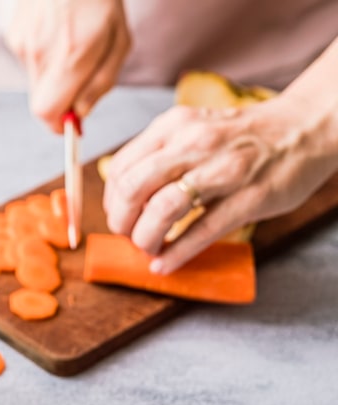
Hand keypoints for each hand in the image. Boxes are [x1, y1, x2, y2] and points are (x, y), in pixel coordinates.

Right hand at [6, 0, 130, 132]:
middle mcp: (40, 53)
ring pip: (37, 81)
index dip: (59, 125)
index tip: (72, 123)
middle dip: (61, 100)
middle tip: (82, 78)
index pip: (47, 114)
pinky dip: (46, 56)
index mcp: (70, 56)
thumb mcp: (119, 41)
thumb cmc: (100, 0)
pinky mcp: (14, 35)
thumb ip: (101, 82)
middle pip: (41, 102)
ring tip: (73, 43)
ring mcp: (22, 43)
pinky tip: (58, 32)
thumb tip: (81, 113)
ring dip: (55, 75)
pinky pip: (31, 61)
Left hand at [103, 98, 337, 273]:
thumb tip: (123, 196)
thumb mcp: (193, 129)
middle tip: (127, 236)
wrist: (305, 127)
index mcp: (174, 126)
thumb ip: (160, 155)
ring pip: (163, 209)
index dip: (111, 201)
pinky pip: (202, 231)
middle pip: (133, 189)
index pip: (121, 168)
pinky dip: (176, 254)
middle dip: (121, 222)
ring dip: (145, 238)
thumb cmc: (241, 136)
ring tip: (148, 248)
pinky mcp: (250, 197)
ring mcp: (224, 170)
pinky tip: (164, 264)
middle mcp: (194, 143)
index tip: (118, 216)